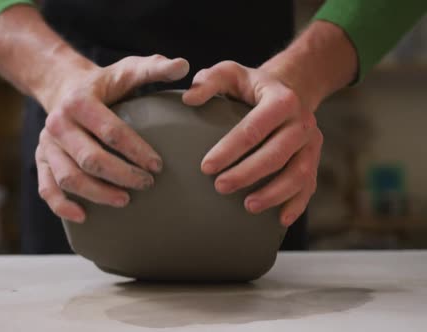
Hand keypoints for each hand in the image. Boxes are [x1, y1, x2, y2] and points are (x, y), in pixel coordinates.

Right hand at [36, 55, 189, 222]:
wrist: (63, 87)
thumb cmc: (102, 84)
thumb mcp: (126, 70)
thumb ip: (154, 68)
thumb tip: (184, 66)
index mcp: (80, 102)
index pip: (111, 132)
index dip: (136, 151)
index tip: (158, 165)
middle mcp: (58, 124)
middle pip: (90, 159)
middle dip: (121, 175)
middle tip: (147, 184)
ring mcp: (46, 144)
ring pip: (69, 177)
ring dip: (97, 193)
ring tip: (125, 200)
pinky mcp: (40, 159)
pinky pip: (46, 187)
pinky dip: (61, 205)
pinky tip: (83, 216)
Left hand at [182, 61, 322, 226]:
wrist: (290, 89)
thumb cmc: (252, 85)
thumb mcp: (231, 73)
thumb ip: (209, 80)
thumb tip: (189, 99)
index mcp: (281, 100)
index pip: (254, 128)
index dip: (230, 149)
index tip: (206, 167)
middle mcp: (302, 122)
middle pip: (277, 153)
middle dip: (248, 173)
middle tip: (220, 187)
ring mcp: (311, 143)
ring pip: (298, 173)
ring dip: (274, 193)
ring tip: (248, 206)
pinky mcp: (314, 159)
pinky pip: (309, 185)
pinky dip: (297, 204)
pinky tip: (279, 220)